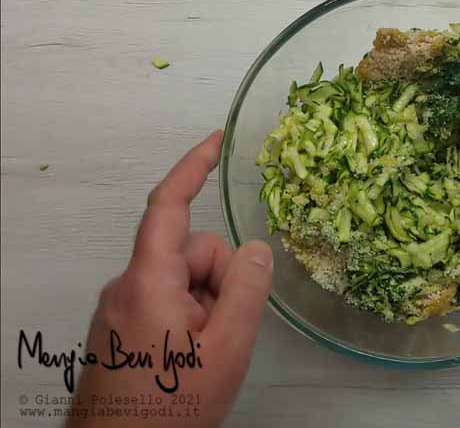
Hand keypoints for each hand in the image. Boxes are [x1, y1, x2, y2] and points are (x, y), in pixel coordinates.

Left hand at [70, 131, 272, 427]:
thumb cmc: (172, 406)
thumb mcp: (226, 348)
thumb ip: (247, 290)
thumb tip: (257, 248)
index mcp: (148, 280)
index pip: (169, 206)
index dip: (194, 167)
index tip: (219, 140)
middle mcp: (126, 285)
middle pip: (190, 251)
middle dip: (221, 276)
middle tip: (230, 327)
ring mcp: (120, 308)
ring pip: (182, 280)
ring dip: (207, 302)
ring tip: (210, 352)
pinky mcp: (120, 328)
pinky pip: (166, 301)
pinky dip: (190, 316)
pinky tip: (194, 357)